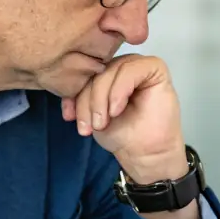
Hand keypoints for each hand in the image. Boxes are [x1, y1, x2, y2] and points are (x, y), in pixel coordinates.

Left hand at [62, 54, 186, 183]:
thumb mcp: (90, 113)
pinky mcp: (154, 68)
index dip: (74, 94)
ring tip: (102, 122)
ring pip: (110, 71)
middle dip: (88, 100)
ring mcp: (138, 65)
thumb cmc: (122, 134)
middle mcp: (121, 65)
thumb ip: (80, 96)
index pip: (84, 74)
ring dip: (101, 99)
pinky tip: (116, 111)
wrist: (144, 153)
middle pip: (96, 72)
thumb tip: (64, 83)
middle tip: (90, 125)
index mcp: (106, 73)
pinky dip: (118, 91)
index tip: (69, 117)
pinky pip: (130, 71)